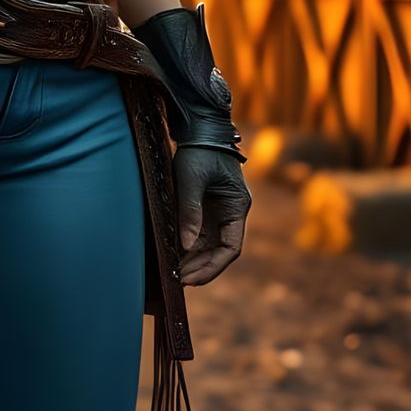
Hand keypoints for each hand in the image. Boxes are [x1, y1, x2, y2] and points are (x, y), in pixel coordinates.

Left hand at [174, 143, 250, 285]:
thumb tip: (185, 245)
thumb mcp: (192, 179)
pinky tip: (174, 257)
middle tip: (178, 280)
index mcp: (237, 207)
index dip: (213, 266)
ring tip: (174, 274)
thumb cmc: (200, 151)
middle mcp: (231, 214)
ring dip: (194, 261)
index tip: (193, 277)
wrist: (199, 130)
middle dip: (201, 268)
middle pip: (220, 251)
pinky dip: (188, 249)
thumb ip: (190, 211)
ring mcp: (217, 213)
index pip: (231, 247)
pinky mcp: (204, 210)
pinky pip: (198, 236)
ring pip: (208, 247)